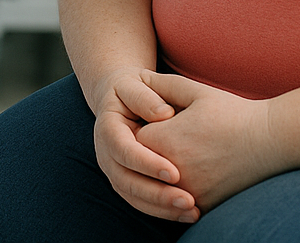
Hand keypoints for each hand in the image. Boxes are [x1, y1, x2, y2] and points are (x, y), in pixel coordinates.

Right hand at [87, 66, 198, 222]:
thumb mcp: (137, 84)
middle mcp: (106, 153)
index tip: (175, 173)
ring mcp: (114, 170)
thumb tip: (165, 114)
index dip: (147, 163)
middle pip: (126, 180)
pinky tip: (186, 214)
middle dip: (156, 194)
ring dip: (161, 208)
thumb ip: (146, 96)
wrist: (122, 99)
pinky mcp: (126, 181)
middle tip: (187, 200)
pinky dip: (162, 211)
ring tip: (192, 211)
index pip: (123, 149)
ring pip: (133, 196)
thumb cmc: (134, 89)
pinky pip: (140, 202)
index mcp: (108, 128)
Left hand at [134, 71, 281, 214]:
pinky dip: (176, 193)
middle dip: (147, 153)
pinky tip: (190, 177)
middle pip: (141, 166)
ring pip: (156, 187)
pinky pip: (176, 202)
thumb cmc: (232, 113)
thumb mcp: (194, 91)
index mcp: (163, 140)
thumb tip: (137, 78)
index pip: (133, 138)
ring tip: (178, 159)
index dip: (142, 129)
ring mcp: (186, 191)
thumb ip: (161, 85)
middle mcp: (169, 171)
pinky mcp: (202, 204)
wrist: (271, 141)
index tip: (154, 122)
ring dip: (159, 176)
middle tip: (165, 141)